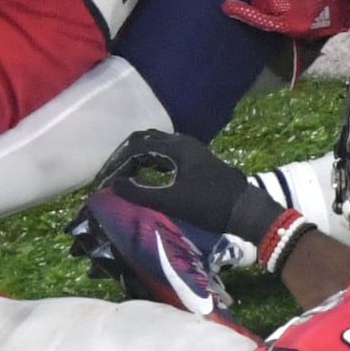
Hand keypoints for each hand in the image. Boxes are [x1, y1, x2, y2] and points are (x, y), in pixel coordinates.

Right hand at [89, 129, 293, 256]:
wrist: (245, 209)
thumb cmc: (209, 204)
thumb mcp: (172, 201)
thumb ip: (141, 193)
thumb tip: (113, 185)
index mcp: (176, 146)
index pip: (136, 147)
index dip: (116, 163)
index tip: (103, 181)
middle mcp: (182, 142)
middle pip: (145, 140)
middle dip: (124, 157)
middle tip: (110, 176)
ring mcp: (191, 150)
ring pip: (156, 146)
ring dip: (138, 158)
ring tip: (123, 177)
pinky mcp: (196, 161)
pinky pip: (166, 154)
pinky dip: (151, 162)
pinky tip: (146, 177)